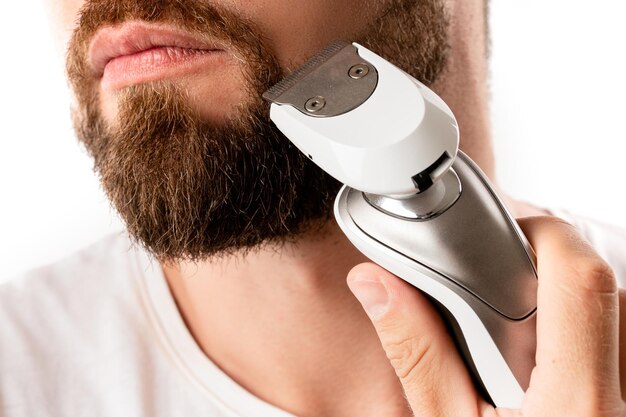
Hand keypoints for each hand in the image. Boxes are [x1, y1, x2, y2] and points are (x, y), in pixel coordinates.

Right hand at [347, 216, 625, 415]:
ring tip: (521, 333)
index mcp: (574, 403)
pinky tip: (543, 362)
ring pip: (621, 317)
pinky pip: (619, 345)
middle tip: (504, 287)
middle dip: (555, 270)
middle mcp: (618, 398)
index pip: (582, 279)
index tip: (506, 232)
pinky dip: (586, 335)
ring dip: (572, 305)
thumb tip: (375, 284)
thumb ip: (415, 351)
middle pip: (610, 291)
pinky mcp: (622, 402)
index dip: (546, 234)